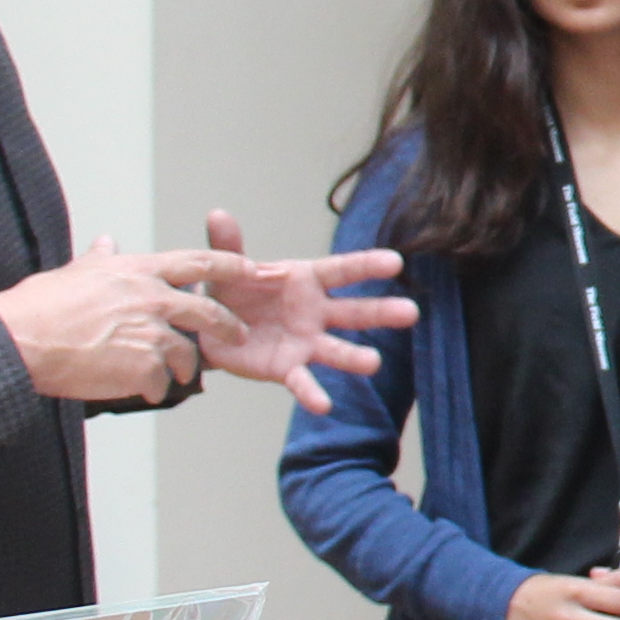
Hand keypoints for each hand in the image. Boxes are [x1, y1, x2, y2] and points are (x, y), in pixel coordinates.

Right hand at [0, 238, 233, 404]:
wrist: (20, 341)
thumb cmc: (39, 307)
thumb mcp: (75, 273)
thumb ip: (99, 259)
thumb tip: (107, 242)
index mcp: (138, 272)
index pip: (198, 262)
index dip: (229, 266)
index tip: (251, 269)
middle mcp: (152, 298)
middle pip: (208, 312)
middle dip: (227, 326)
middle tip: (237, 335)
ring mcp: (150, 333)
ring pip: (186, 354)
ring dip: (183, 367)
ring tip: (171, 374)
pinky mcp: (143, 366)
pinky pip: (160, 382)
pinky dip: (152, 388)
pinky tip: (138, 389)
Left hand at [156, 209, 419, 415]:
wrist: (208, 330)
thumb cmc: (229, 292)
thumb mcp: (227, 268)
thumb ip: (228, 244)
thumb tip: (218, 213)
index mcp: (305, 280)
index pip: (342, 271)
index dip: (367, 265)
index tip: (395, 262)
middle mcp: (314, 312)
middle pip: (354, 311)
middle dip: (382, 312)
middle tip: (411, 313)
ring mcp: (305, 342)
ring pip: (337, 350)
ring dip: (356, 357)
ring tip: (373, 362)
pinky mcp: (288, 368)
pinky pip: (303, 381)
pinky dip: (312, 394)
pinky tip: (324, 405)